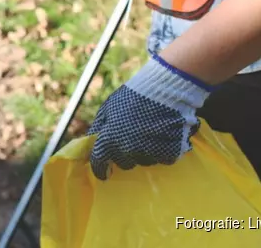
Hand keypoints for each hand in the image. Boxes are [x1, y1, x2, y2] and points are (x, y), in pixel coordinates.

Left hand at [87, 53, 213, 178]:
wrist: (165, 88)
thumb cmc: (134, 96)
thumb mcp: (108, 108)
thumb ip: (99, 128)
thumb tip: (92, 145)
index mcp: (109, 140)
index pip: (99, 163)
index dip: (100, 169)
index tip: (104, 173)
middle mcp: (127, 150)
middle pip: (124, 163)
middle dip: (126, 153)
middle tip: (134, 136)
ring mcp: (149, 153)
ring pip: (144, 160)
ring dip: (146, 150)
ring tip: (151, 130)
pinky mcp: (169, 153)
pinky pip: (163, 158)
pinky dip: (164, 149)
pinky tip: (165, 133)